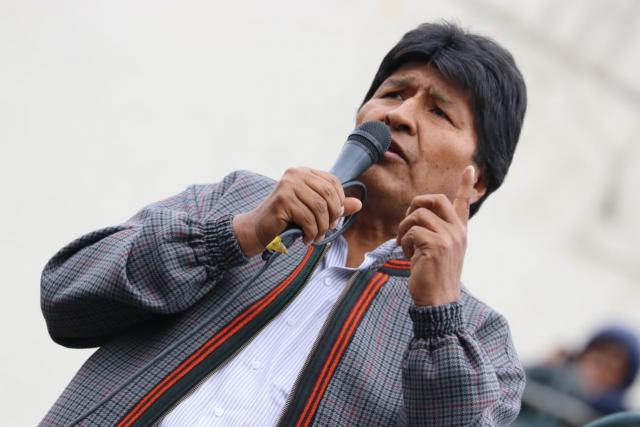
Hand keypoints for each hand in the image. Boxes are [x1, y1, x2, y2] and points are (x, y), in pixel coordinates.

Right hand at [233, 167, 361, 256]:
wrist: (258, 229)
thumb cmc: (287, 220)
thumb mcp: (314, 211)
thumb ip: (335, 206)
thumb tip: (359, 204)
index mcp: (304, 172)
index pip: (333, 181)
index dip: (339, 201)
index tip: (335, 218)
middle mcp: (295, 174)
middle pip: (328, 194)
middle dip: (332, 216)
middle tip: (327, 230)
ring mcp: (287, 186)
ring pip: (320, 208)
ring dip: (322, 227)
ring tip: (317, 237)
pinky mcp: (282, 200)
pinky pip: (308, 219)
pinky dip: (311, 233)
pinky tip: (306, 238)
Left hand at [396, 166, 475, 305]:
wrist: (438, 302)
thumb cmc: (433, 278)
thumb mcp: (440, 252)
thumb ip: (435, 234)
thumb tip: (416, 219)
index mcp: (460, 232)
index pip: (463, 203)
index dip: (466, 185)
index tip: (470, 168)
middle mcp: (457, 231)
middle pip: (435, 199)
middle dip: (415, 205)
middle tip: (407, 224)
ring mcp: (448, 237)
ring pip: (418, 215)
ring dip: (404, 229)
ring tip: (404, 246)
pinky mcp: (435, 245)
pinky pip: (411, 231)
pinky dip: (403, 242)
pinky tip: (407, 256)